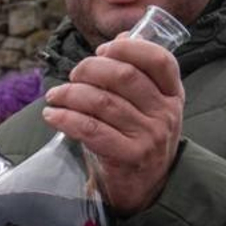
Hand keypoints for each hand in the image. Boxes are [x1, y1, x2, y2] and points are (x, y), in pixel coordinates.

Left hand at [41, 35, 183, 213]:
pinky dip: (66, 118)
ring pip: (102, 102)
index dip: (127, 47)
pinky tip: (52, 115)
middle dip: (90, 69)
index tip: (102, 50)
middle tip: (73, 75)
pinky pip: (91, 129)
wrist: (145, 187)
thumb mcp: (149, 104)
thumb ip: (136, 72)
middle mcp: (165, 113)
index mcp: (173, 94)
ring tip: (55, 95)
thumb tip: (119, 38)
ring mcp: (149, 136)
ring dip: (70, 93)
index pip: (159, 59)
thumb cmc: (139, 137)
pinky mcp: (129, 156)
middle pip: (124, 76)